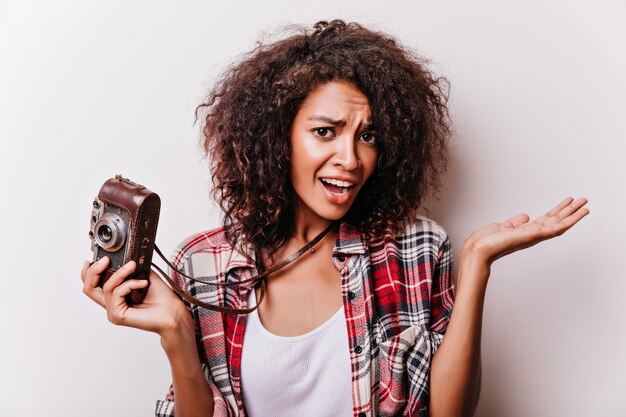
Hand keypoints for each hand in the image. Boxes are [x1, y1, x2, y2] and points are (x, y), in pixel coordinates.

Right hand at [81, 257, 191, 337]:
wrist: (173, 312)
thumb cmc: (161, 297)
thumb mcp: (143, 275)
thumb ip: (130, 268)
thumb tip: (123, 256)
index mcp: (115, 296)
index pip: (92, 285)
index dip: (89, 271)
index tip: (95, 259)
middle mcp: (111, 304)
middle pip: (88, 288)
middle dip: (94, 271)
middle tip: (105, 260)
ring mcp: (113, 312)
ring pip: (106, 288)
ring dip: (120, 273)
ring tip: (133, 266)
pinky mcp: (118, 316)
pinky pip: (117, 293)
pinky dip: (129, 284)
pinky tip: (142, 283)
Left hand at [463, 197, 588, 265]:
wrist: (479, 249)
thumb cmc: (486, 241)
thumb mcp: (503, 227)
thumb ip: (516, 222)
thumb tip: (526, 216)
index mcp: (526, 231)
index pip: (547, 219)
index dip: (558, 210)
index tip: (568, 201)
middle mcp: (533, 234)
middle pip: (556, 220)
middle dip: (570, 210)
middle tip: (583, 200)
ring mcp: (534, 236)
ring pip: (559, 224)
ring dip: (573, 215)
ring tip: (585, 205)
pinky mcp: (533, 236)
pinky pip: (554, 229)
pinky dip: (567, 222)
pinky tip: (576, 216)